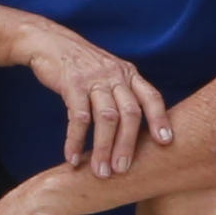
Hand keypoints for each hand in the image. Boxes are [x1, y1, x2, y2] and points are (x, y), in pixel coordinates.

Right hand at [27, 25, 172, 175]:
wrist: (49, 42)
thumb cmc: (83, 64)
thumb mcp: (110, 72)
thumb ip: (124, 94)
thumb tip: (136, 130)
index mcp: (129, 74)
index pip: (151, 97)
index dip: (160, 119)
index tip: (166, 142)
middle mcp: (115, 76)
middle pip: (130, 113)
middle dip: (128, 145)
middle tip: (123, 170)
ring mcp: (94, 79)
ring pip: (106, 118)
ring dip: (104, 148)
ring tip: (100, 172)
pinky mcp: (72, 84)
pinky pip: (78, 117)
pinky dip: (75, 140)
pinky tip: (73, 157)